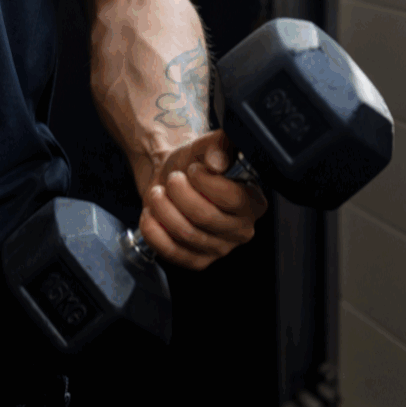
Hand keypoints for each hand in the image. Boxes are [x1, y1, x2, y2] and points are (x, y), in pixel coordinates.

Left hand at [135, 131, 267, 269]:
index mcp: (253, 202)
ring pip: (186, 233)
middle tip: (172, 178)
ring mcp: (221, 249)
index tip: (193, 168)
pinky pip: (171, 252)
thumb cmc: (195, 164)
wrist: (172, 179)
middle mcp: (243, 229)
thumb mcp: (207, 146)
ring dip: (163, 208)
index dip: (206, 181)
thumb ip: (218, 145)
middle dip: (180, 193)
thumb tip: (218, 161)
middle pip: (206, 217)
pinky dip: (154, 231)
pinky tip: (152, 214)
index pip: (233, 198)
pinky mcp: (197, 261)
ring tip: (158, 193)